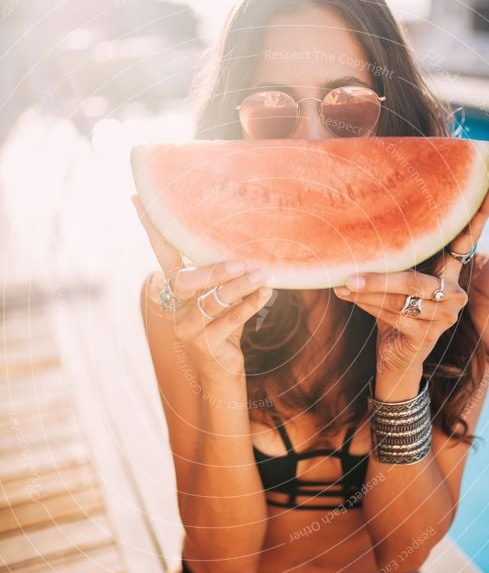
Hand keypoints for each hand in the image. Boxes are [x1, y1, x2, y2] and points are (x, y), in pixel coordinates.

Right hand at [132, 196, 273, 380]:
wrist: (221, 372)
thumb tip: (247, 239)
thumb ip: (222, 274)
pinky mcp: (205, 344)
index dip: (151, 229)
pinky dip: (250, 306)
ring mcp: (187, 328)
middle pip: (186, 281)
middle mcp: (176, 307)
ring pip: (211, 302)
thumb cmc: (222, 326)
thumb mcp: (220, 296)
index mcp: (176, 289)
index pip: (161, 253)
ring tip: (262, 275)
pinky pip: (230, 321)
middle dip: (212, 270)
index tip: (138, 199)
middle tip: (241, 262)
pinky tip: (265, 294)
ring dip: (239, 288)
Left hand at [333, 180, 488, 373]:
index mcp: (450, 271)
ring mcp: (444, 316)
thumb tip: (360, 234)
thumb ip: (395, 260)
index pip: (467, 240)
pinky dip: (369, 306)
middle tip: (349, 274)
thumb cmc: (395, 310)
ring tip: (342, 285)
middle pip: (414, 279)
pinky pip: (394, 316)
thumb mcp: (397, 280)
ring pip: (400, 299)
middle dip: (379, 277)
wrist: (396, 356)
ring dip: (367, 293)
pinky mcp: (428, 335)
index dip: (481, 213)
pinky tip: (351, 299)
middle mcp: (454, 292)